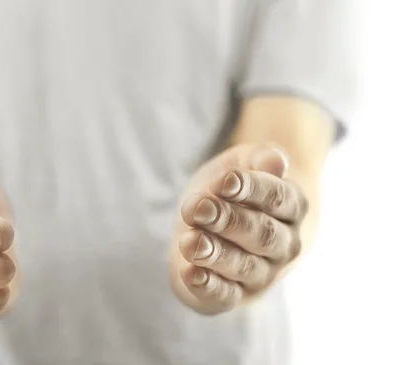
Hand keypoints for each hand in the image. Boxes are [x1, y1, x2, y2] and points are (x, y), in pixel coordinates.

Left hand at [169, 144, 307, 314]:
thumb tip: (275, 161)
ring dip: (215, 253)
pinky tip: (191, 274)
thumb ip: (256, 159)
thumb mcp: (239, 164)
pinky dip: (209, 286)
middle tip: (198, 209)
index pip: (277, 197)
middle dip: (228, 220)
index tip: (225, 181)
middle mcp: (283, 244)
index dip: (252, 189)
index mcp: (291, 207)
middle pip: (261, 234)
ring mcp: (262, 273)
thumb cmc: (229, 192)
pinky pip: (225, 295)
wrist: (214, 228)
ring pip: (244, 266)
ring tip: (190, 241)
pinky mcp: (234, 295)